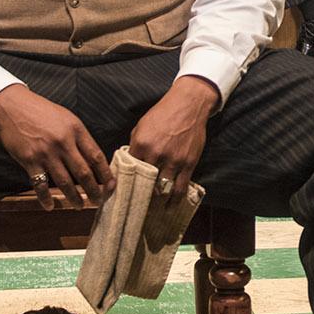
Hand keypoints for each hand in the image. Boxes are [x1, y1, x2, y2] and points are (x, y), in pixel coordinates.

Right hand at [0, 84, 113, 209]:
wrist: (13, 106)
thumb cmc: (41, 112)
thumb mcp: (67, 118)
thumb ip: (79, 137)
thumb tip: (93, 160)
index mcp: (76, 130)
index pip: (96, 156)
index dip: (106, 174)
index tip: (111, 186)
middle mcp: (63, 142)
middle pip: (84, 173)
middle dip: (94, 191)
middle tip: (99, 202)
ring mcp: (46, 152)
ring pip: (65, 182)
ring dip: (74, 198)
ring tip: (79, 206)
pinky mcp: (30, 160)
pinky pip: (40, 185)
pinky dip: (46, 198)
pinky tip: (50, 206)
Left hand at [128, 75, 218, 196]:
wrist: (188, 104)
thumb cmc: (163, 113)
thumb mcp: (142, 125)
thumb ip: (135, 144)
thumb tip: (129, 161)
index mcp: (141, 144)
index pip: (130, 170)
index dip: (127, 183)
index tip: (125, 193)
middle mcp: (156, 154)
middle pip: (145, 183)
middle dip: (141, 195)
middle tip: (137, 205)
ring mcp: (173, 160)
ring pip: (162, 189)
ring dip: (157, 200)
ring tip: (152, 208)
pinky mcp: (188, 164)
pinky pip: (180, 187)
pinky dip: (175, 200)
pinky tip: (170, 207)